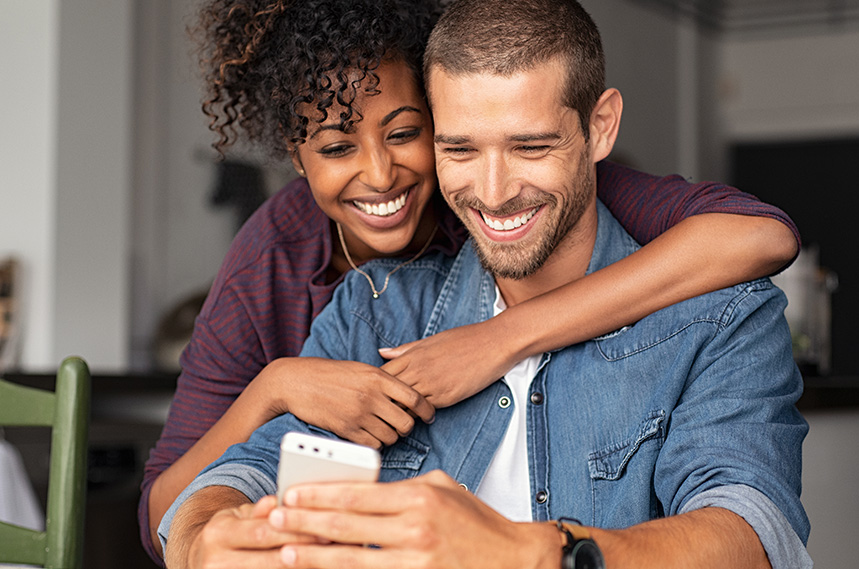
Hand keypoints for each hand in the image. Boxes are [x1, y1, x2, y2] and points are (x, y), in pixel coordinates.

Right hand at [177, 493, 318, 568]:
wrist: (200, 560)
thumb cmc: (229, 534)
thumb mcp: (238, 516)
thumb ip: (260, 511)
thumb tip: (278, 500)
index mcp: (218, 533)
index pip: (262, 532)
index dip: (295, 530)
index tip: (324, 527)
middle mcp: (215, 561)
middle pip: (269, 559)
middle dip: (303, 551)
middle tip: (332, 544)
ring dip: (300, 566)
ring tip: (325, 558)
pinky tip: (308, 567)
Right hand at [260, 357, 434, 448]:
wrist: (297, 381)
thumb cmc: (330, 374)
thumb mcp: (361, 369)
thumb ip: (384, 381)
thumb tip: (407, 396)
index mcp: (378, 377)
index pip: (415, 398)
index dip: (427, 410)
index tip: (428, 416)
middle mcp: (371, 396)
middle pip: (406, 422)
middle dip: (406, 426)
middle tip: (400, 425)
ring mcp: (359, 414)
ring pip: (391, 436)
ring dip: (390, 436)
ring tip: (382, 429)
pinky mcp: (346, 429)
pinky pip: (373, 445)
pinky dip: (375, 443)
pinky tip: (369, 436)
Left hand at [268, 470, 560, 568]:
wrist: (514, 560)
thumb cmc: (476, 521)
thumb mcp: (442, 488)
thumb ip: (403, 487)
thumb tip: (365, 489)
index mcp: (418, 496)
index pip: (357, 493)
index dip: (320, 494)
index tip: (291, 493)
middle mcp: (415, 528)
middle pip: (347, 525)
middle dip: (305, 522)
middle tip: (274, 519)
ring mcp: (417, 560)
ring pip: (353, 559)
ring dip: (315, 557)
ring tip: (286, 552)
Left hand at [379, 320, 515, 407]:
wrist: (494, 343)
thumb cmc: (464, 339)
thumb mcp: (431, 340)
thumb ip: (405, 349)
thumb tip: (382, 353)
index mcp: (412, 355)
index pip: (382, 375)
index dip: (377, 387)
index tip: (377, 394)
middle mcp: (418, 370)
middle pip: (388, 392)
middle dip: (383, 403)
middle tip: (381, 412)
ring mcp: (431, 384)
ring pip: (404, 405)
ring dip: (399, 412)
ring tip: (398, 419)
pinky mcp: (446, 396)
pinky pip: (424, 410)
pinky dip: (419, 415)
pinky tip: (419, 417)